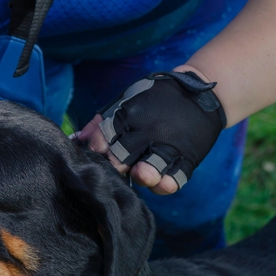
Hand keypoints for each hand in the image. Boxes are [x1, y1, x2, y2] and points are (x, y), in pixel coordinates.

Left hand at [76, 71, 225, 194]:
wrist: (199, 92)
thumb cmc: (155, 99)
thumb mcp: (127, 100)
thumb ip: (101, 123)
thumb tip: (76, 140)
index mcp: (130, 115)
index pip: (105, 134)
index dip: (97, 145)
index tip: (95, 151)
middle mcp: (148, 131)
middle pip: (123, 154)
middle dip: (114, 163)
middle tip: (113, 167)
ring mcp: (168, 146)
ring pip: (151, 167)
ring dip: (143, 174)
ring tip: (140, 172)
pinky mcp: (186, 158)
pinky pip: (177, 175)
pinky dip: (168, 182)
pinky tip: (161, 183)